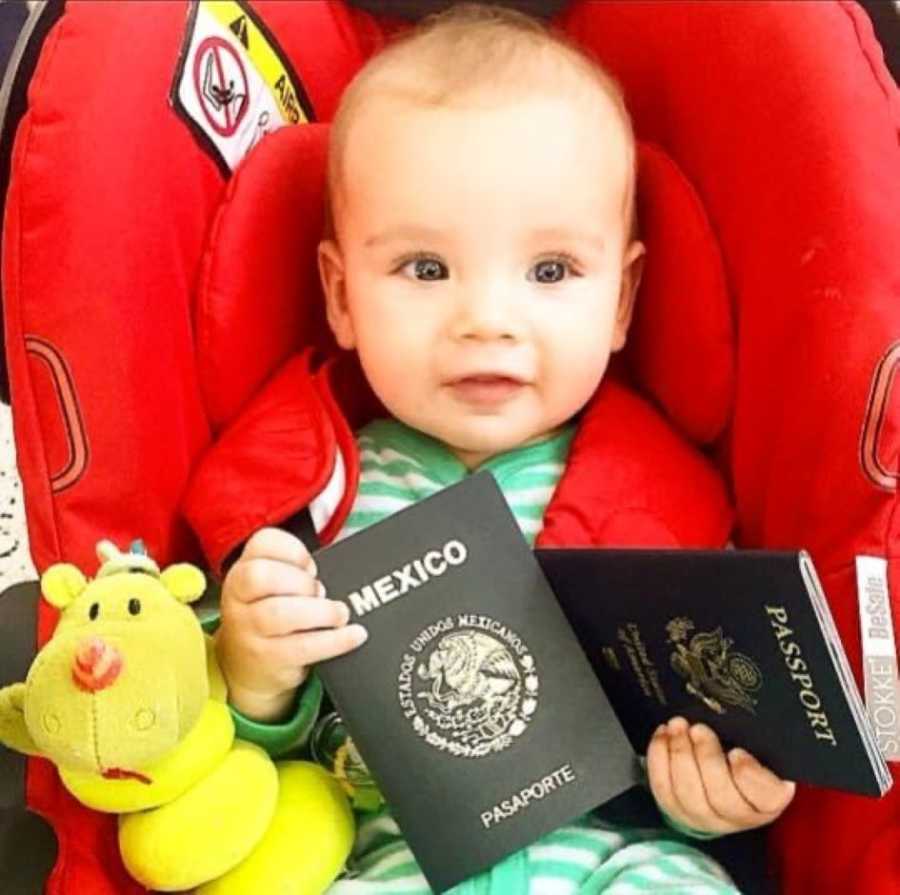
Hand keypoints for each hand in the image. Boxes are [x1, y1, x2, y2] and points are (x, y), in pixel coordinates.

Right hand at [215, 527, 366, 721]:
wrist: (249, 669)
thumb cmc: (271, 618)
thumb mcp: (274, 589)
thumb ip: (297, 574)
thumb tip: (337, 576)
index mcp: (244, 570)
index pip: (264, 543)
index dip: (295, 550)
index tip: (311, 566)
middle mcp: (239, 598)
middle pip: (263, 576)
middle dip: (302, 581)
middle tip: (321, 592)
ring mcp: (248, 630)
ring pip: (280, 613)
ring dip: (321, 611)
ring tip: (340, 614)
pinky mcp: (266, 658)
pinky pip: (304, 647)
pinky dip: (336, 640)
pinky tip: (354, 635)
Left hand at [647, 716, 795, 834]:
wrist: (721, 778)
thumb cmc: (745, 755)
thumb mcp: (760, 747)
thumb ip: (756, 738)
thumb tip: (748, 713)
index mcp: (768, 800)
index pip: (765, 797)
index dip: (749, 776)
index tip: (737, 752)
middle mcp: (739, 816)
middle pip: (721, 796)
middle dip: (706, 757)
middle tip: (698, 729)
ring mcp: (706, 818)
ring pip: (688, 794)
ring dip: (679, 755)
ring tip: (677, 726)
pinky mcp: (677, 811)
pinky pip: (663, 788)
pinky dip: (659, 758)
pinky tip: (663, 735)